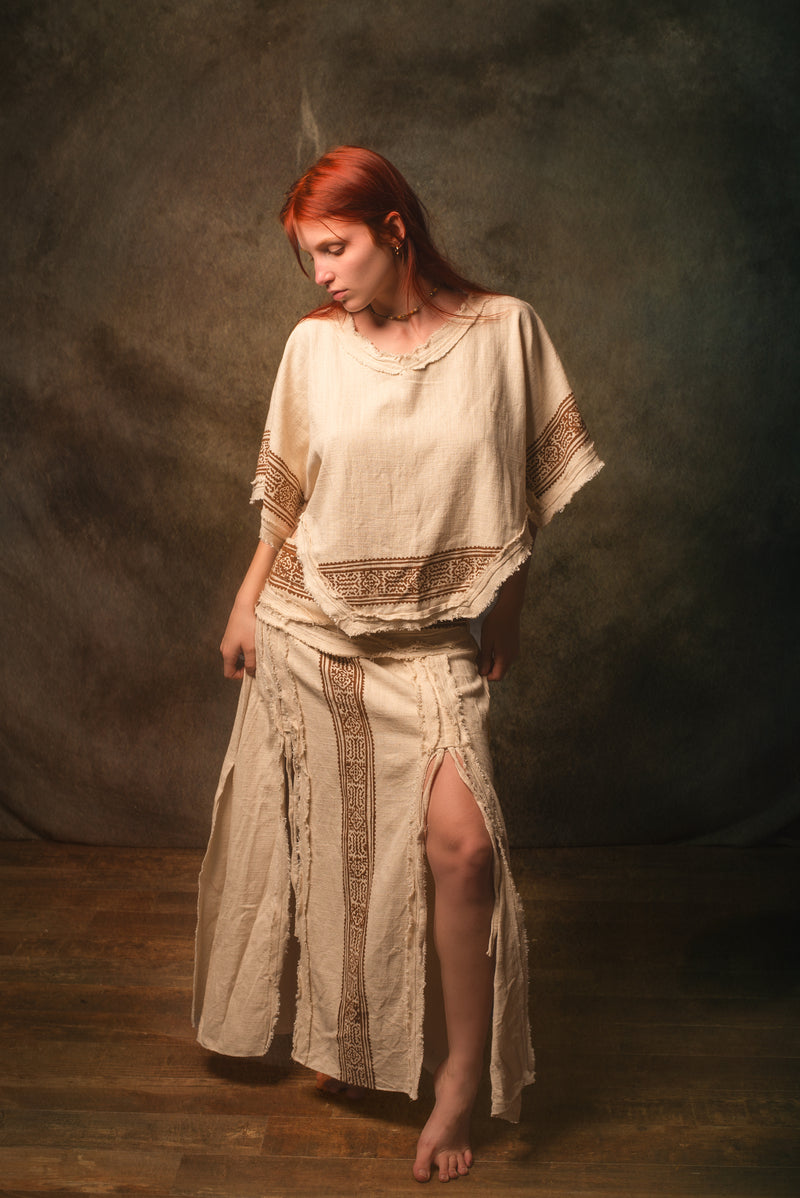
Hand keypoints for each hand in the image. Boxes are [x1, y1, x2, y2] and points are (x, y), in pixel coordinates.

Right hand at [220, 601, 256, 678]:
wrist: (246, 605)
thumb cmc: (248, 625)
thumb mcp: (252, 648)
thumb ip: (251, 663)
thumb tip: (251, 673)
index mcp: (227, 653)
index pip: (228, 673)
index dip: (240, 676)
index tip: (251, 669)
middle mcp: (224, 648)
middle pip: (233, 665)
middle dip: (245, 665)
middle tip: (257, 659)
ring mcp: (228, 640)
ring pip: (237, 655)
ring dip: (247, 655)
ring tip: (257, 648)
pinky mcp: (233, 633)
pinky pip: (238, 646)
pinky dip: (246, 647)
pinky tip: (254, 640)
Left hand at [476, 558, 529, 680]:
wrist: (509, 608)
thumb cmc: (496, 624)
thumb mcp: (486, 642)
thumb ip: (485, 659)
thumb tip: (483, 673)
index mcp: (505, 658)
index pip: (496, 677)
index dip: (486, 675)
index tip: (476, 668)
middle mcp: (512, 657)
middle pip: (499, 671)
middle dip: (488, 668)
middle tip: (477, 658)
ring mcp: (514, 651)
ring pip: (502, 663)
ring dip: (492, 661)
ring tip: (482, 650)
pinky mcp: (514, 645)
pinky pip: (505, 656)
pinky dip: (496, 655)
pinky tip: (490, 645)